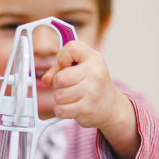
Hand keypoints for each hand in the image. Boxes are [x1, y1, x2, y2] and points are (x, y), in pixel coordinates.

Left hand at [42, 41, 139, 158]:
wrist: (111, 107)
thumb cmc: (92, 84)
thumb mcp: (80, 68)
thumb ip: (59, 69)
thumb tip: (46, 79)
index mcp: (93, 58)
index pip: (71, 49)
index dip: (62, 59)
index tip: (67, 66)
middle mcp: (94, 73)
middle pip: (60, 78)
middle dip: (58, 84)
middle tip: (68, 86)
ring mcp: (91, 91)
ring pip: (59, 95)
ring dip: (60, 99)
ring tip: (72, 97)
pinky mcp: (86, 108)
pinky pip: (61, 109)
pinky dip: (61, 110)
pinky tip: (71, 107)